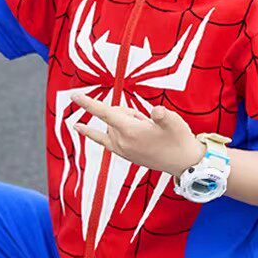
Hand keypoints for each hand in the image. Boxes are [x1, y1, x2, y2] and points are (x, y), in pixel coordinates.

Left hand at [73, 91, 203, 178]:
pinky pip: (102, 139)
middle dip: (128, 112)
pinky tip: (78, 127)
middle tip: (149, 122)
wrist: (183, 162)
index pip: (105, 112)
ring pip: (113, 124)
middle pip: (113, 115)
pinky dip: (90, 133)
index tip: (73, 95)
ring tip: (146, 130)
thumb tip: (156, 112)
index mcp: (130, 131)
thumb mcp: (173, 122)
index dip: (89, 103)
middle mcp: (121, 141)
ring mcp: (121, 149)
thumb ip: (161, 115)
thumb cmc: (178, 139)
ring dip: (125, 121)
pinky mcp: (123, 154)